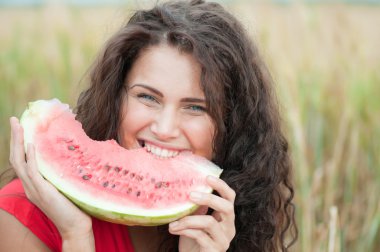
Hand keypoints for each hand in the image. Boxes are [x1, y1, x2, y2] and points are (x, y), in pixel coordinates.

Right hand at [9, 117, 93, 248]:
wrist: (76, 226)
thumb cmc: (74, 206)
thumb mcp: (63, 185)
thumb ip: (59, 172)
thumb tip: (67, 155)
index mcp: (33, 184)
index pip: (21, 160)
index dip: (20, 143)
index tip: (23, 127)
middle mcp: (30, 186)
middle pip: (16, 157)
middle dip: (14, 138)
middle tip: (15, 120)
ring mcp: (34, 189)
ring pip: (19, 162)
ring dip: (18, 142)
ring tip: (19, 126)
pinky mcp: (42, 192)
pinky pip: (33, 172)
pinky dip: (30, 157)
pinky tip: (31, 145)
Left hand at [169, 176, 235, 251]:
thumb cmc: (193, 241)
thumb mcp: (194, 220)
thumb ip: (196, 207)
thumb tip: (188, 188)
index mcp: (226, 218)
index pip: (230, 197)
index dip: (221, 186)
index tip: (207, 177)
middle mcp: (229, 228)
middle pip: (227, 207)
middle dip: (209, 198)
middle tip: (191, 195)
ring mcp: (224, 240)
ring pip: (210, 222)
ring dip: (188, 219)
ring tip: (173, 222)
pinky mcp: (216, 250)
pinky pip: (200, 235)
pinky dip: (185, 230)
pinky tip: (173, 229)